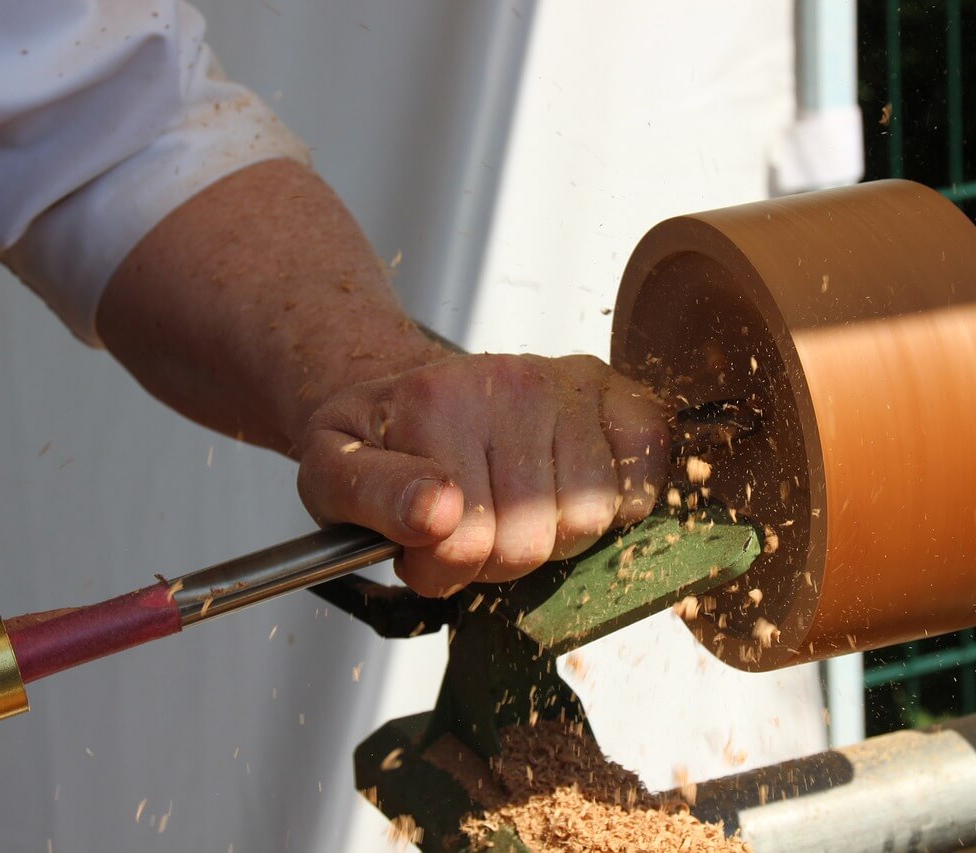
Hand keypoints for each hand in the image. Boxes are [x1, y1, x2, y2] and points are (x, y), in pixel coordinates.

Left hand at [296, 353, 669, 596]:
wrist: (424, 394)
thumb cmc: (383, 443)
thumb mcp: (331, 471)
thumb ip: (369, 495)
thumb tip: (438, 512)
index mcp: (435, 403)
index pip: (464, 543)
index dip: (442, 569)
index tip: (424, 548)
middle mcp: (511, 382)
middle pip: (531, 539)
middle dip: (498, 558)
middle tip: (474, 527)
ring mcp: (571, 386)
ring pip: (589, 518)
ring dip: (555, 536)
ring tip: (521, 507)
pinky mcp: (620, 396)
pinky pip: (644, 480)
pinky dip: (617, 505)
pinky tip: (572, 490)